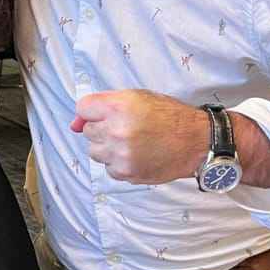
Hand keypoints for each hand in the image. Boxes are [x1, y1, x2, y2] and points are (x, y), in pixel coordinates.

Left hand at [70, 90, 209, 183]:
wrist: (196, 142)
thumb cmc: (168, 116)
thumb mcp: (138, 97)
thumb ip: (103, 105)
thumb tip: (73, 124)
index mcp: (118, 106)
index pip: (83, 108)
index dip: (94, 111)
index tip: (106, 114)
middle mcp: (116, 130)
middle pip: (87, 131)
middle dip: (102, 129)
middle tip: (125, 128)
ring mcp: (120, 154)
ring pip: (94, 151)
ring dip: (107, 147)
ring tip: (131, 143)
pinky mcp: (126, 172)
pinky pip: (108, 168)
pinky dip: (118, 163)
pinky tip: (137, 155)